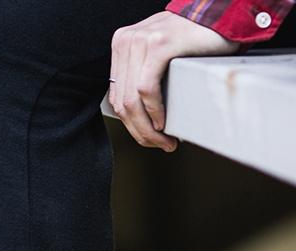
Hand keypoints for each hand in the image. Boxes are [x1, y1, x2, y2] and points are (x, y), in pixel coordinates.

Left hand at [109, 11, 237, 151]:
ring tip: (164, 140)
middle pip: (123, 102)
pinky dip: (154, 111)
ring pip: (132, 100)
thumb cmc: (194, 39)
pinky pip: (147, 90)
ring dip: (147, 128)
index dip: (130, 125)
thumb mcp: (157, 55)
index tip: (147, 139)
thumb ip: (141, 76)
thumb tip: (134, 117)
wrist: (223, 15)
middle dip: (139, 131)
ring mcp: (140, 41)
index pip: (117, 96)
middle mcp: (126, 41)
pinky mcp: (158, 45)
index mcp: (122, 45)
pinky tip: (163, 122)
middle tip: (158, 144)